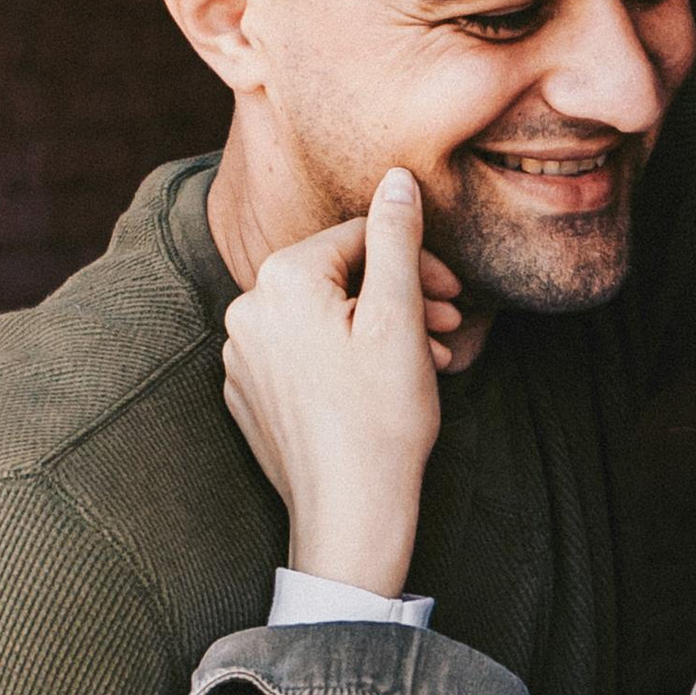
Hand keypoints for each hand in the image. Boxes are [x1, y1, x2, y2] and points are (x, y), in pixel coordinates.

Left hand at [221, 171, 463, 597]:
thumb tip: (396, 178)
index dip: (415, 261)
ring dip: (375, 329)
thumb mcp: (400, 318)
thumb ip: (397, 239)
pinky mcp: (247, 395)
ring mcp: (241, 357)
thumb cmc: (382, 420)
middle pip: (338, 277)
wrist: (350, 516)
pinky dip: (341, 360)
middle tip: (446, 327)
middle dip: (397, 296)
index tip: (454, 295)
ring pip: (321, 317)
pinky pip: (299, 356)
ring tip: (421, 360)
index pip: (358, 238)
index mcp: (281, 280)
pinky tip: (378, 386)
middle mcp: (246, 310)